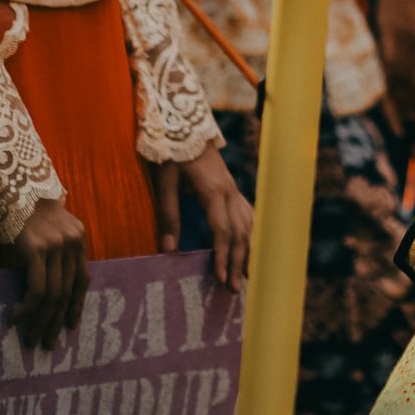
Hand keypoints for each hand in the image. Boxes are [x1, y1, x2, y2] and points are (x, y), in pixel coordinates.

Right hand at [11, 197, 88, 350]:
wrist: (10, 182)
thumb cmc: (23, 209)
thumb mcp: (48, 229)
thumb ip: (54, 252)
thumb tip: (46, 289)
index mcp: (78, 238)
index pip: (83, 278)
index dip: (77, 304)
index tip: (70, 325)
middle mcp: (71, 242)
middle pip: (68, 291)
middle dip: (57, 321)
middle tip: (48, 344)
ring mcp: (55, 246)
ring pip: (54, 295)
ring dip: (42, 322)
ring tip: (32, 338)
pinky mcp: (36, 249)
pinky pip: (37, 288)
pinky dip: (28, 308)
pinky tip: (17, 317)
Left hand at [154, 146, 252, 287]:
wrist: (185, 124)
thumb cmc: (172, 153)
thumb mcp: (165, 182)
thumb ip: (168, 214)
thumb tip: (168, 250)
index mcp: (214, 192)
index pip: (223, 231)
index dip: (222, 257)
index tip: (220, 280)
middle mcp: (230, 192)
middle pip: (240, 233)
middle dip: (238, 262)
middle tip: (234, 290)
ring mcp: (233, 189)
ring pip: (248, 224)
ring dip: (247, 251)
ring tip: (247, 276)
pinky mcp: (231, 187)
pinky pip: (248, 213)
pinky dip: (250, 233)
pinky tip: (250, 245)